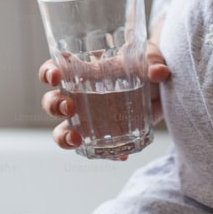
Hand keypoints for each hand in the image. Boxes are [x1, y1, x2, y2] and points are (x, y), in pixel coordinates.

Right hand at [39, 40, 170, 155]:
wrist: (164, 90)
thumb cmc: (147, 66)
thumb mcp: (151, 58)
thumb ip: (153, 61)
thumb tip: (158, 71)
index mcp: (83, 69)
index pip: (55, 69)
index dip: (48, 73)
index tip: (54, 76)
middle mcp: (79, 95)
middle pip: (52, 101)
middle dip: (54, 106)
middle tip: (69, 108)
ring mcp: (89, 118)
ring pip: (64, 129)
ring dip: (64, 136)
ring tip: (76, 139)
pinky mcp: (106, 136)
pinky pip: (96, 149)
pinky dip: (105, 154)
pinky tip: (119, 155)